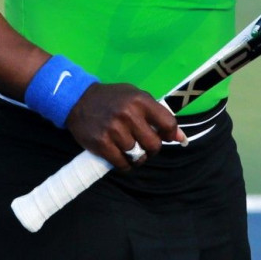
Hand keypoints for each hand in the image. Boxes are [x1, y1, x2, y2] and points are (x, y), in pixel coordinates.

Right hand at [65, 82, 186, 169]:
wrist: (79, 100)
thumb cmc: (113, 98)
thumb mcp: (135, 97)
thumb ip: (157, 114)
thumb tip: (181, 137)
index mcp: (140, 100)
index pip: (168, 123)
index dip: (170, 134)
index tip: (165, 136)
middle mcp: (129, 114)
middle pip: (154, 145)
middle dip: (152, 148)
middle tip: (144, 144)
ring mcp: (114, 130)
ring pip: (138, 155)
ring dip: (136, 156)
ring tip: (129, 148)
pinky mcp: (102, 144)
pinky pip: (122, 164)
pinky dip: (125, 164)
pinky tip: (121, 155)